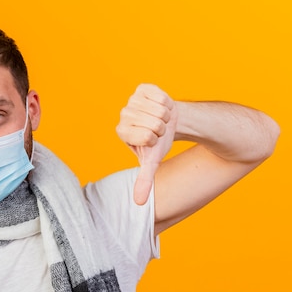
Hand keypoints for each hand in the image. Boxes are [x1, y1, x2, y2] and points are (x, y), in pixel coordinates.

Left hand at [116, 84, 177, 204]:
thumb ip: (144, 180)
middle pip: (154, 122)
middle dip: (162, 127)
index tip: (153, 139)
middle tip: (158, 128)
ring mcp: (131, 100)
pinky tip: (160, 106)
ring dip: (166, 115)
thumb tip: (138, 203)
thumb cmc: (157, 143)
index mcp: (122, 132)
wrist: (169, 122)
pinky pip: (160, 95)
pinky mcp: (142, 88)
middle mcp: (123, 115)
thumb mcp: (151, 162)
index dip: (156, 138)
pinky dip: (166, 102)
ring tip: (160, 118)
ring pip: (159, 109)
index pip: (146, 135)